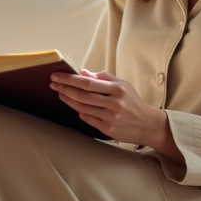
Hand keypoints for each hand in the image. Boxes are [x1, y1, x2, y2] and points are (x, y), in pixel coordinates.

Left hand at [50, 70, 178, 156]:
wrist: (148, 125)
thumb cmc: (133, 102)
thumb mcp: (123, 85)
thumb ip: (103, 77)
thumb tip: (83, 72)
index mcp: (117, 89)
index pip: (87, 83)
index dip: (69, 79)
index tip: (57, 76)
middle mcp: (114, 103)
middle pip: (82, 95)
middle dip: (64, 88)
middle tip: (53, 84)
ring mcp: (110, 117)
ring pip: (82, 107)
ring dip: (68, 100)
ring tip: (60, 93)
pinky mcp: (108, 128)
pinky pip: (87, 118)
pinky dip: (80, 111)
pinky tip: (76, 106)